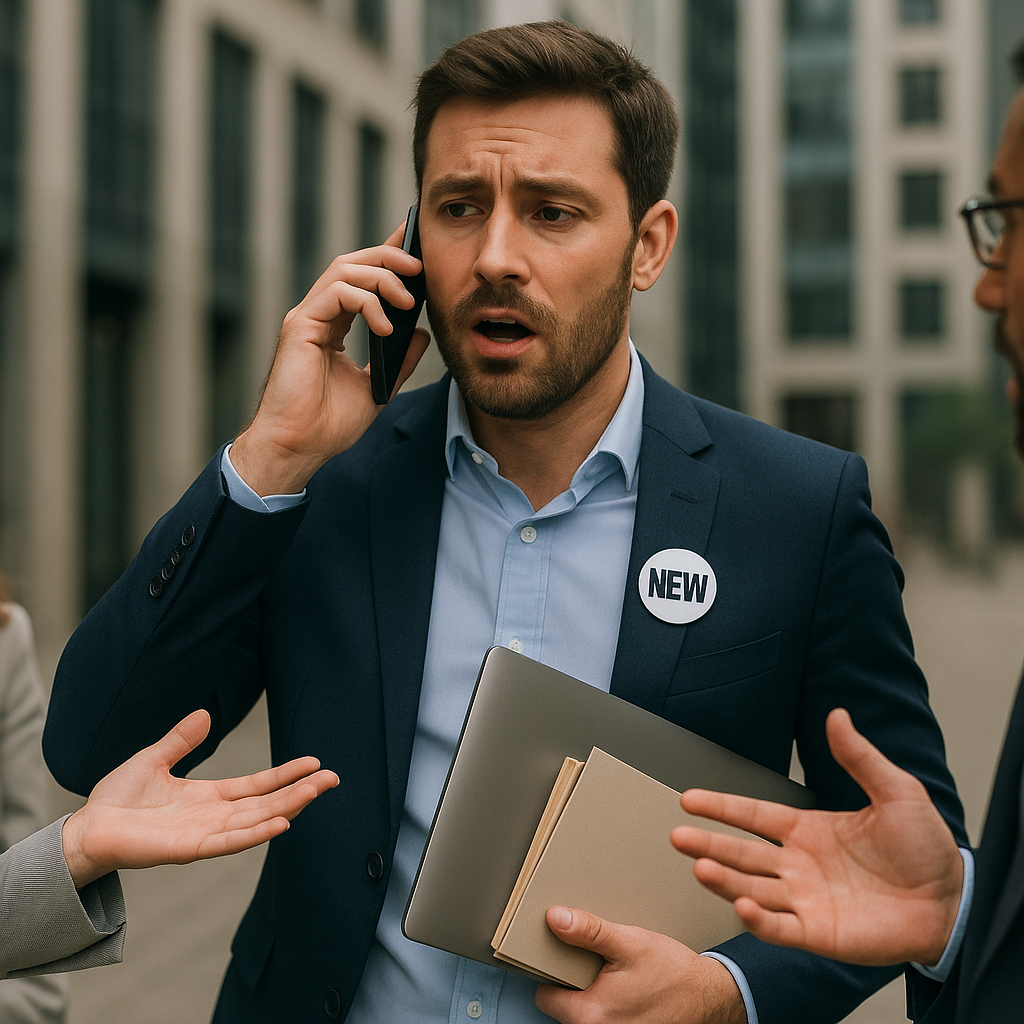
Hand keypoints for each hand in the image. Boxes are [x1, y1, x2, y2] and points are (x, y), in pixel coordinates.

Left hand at [61, 709, 338, 887]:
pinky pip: (231, 841)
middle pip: (268, 803)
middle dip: (301, 790)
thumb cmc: (117, 799)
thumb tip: (206, 713)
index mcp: (210, 796)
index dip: (286, 774)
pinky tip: (282, 824)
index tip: (315, 763)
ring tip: (317, 791)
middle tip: (333, 778)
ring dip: (289, 807)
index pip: (259, 785)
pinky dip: (257, 834)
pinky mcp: (191, 848)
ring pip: (257, 820)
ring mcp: (206, 834)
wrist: (87, 827)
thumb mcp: (154, 759)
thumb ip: (181, 740)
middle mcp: (215, 816)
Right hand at [231, 221, 430, 494]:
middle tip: (419, 269)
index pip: (362, 278)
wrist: (300, 446)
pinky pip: (337, 293)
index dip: (387, 255)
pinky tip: (384, 327)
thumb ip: (399, 359)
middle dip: (389, 257)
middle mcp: (319, 315)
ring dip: (383, 278)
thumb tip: (421, 333)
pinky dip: (367, 302)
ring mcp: (307, 317)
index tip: (415, 243)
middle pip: (353, 263)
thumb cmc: (328, 424)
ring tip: (407, 301)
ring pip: (345, 269)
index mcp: (333, 325)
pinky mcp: (300, 325)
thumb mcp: (378, 387)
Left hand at [535, 907, 744, 1023]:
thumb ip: (589, 931)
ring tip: (610, 969)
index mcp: (590, 1015)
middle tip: (592, 957)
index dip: (550, 969)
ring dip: (590, 989)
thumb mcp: (629, 943)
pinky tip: (622, 984)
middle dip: (573, 979)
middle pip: (563, 1004)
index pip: (545, 995)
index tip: (562, 952)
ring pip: (583, 1011)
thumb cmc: (673, 974)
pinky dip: (606, 1001)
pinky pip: (603, 1017)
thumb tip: (555, 918)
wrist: (711, 997)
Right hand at [671, 708, 962, 966]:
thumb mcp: (896, 791)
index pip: (753, 815)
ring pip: (752, 889)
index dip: (721, 806)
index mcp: (809, 830)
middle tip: (678, 837)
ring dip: (724, 880)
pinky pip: (781, 928)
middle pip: (742, 853)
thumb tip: (837, 716)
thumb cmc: (926, 848)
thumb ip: (859, 757)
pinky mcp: (820, 934)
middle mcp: (799, 866)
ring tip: (700, 867)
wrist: (953, 901)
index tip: (688, 799)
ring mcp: (806, 901)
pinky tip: (742, 905)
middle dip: (708, 844)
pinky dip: (759, 920)